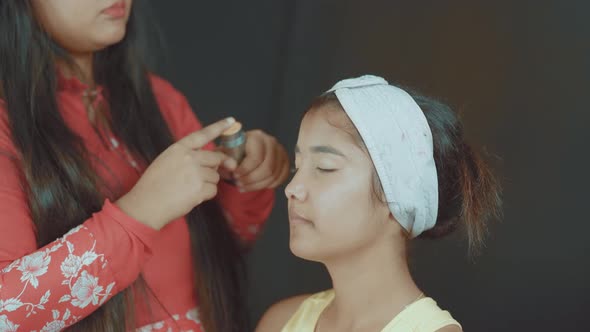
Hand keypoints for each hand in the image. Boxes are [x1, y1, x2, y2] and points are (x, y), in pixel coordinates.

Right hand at [116, 118, 237, 229]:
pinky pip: (213, 190)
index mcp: (179, 148)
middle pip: (216, 158)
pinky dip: (206, 195)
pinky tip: (192, 196)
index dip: (218, 127)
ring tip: (189, 188)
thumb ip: (187, 157)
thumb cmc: (154, 184)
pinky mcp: (200, 189)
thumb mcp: (166, 161)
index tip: (231, 121)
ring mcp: (196, 173)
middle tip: (200, 177)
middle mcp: (189, 158)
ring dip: (207, 183)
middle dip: (213, 168)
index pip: (203, 134)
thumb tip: (213, 161)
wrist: (147, 205)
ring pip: (215, 176)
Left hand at [228, 129, 289, 191]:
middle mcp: (271, 142)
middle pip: (267, 168)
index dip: (245, 170)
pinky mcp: (285, 162)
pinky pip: (280, 179)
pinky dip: (267, 185)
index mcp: (257, 136)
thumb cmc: (235, 150)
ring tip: (244, 186)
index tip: (235, 175)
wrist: (246, 148)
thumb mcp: (225, 151)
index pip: (256, 157)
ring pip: (273, 175)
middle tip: (239, 184)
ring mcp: (280, 152)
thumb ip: (224, 157)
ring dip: (257, 185)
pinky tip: (255, 186)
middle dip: (251, 180)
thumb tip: (230, 168)